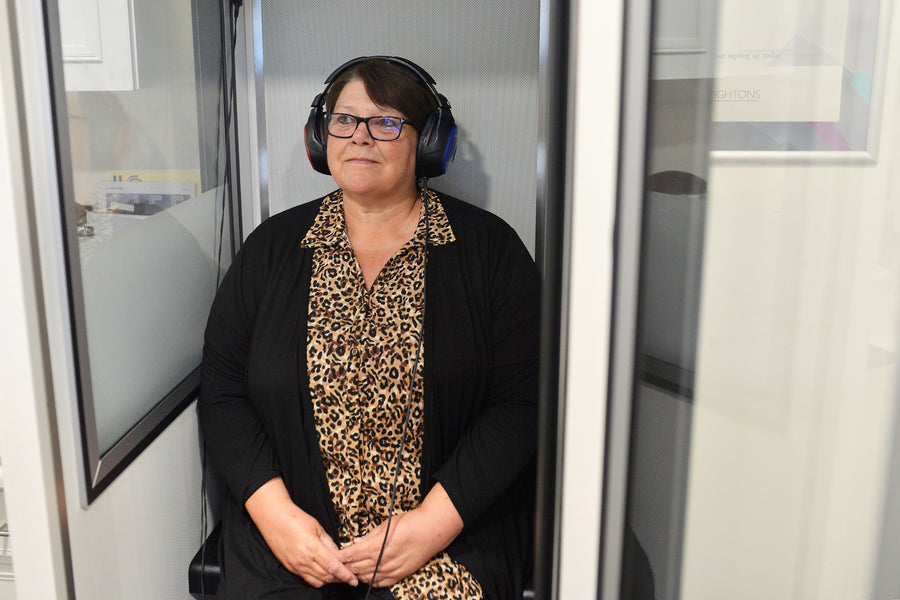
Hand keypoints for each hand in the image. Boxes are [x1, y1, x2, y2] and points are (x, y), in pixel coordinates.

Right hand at [245, 478, 357, 587]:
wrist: (274, 519)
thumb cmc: (295, 519)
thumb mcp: (317, 528)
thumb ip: (329, 543)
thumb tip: (340, 554)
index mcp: (313, 548)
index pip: (333, 567)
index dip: (345, 575)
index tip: (353, 579)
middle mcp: (304, 560)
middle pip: (327, 576)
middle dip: (340, 578)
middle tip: (348, 574)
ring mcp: (296, 566)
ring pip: (318, 581)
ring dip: (329, 579)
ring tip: (336, 574)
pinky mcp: (291, 568)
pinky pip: (307, 579)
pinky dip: (317, 579)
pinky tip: (323, 572)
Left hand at [338, 483, 462, 586]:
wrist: (431, 531)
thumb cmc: (409, 523)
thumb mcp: (386, 524)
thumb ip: (369, 536)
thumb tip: (356, 541)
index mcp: (376, 546)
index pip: (351, 555)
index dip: (340, 557)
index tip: (332, 556)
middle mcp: (381, 561)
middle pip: (356, 568)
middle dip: (345, 567)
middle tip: (336, 566)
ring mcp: (390, 570)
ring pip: (366, 577)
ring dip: (356, 574)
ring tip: (349, 572)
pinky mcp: (399, 575)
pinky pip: (379, 582)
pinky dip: (370, 580)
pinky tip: (366, 577)